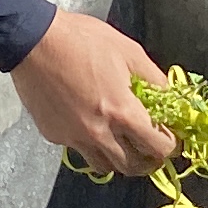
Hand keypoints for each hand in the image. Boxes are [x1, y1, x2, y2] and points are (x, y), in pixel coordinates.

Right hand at [13, 9, 173, 176]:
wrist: (34, 41)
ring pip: (105, 167)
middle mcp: (99, 133)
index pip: (158, 147)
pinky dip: (91, 145)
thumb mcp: (129, 51)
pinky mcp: (55, 135)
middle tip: (152, 149)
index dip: (171, 147)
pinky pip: (79, 150)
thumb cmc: (82, 40)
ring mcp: (74, 137)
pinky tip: (91, 125)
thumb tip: (172, 97)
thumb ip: (155, 78)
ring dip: (120, 160)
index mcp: (123, 112)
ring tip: (124, 145)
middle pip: (133, 166)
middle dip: (148, 161)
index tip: (172, 140)